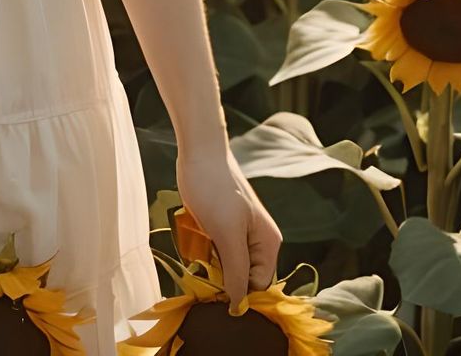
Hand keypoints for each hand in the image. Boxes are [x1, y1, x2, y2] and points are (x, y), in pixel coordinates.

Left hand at [173, 147, 281, 310]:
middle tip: (203, 253)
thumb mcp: (227, 235)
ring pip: (223, 263)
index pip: (257, 286)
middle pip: (240, 276)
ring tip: (197, 237)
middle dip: (220, 272)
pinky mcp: (221, 225)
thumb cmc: (214, 189)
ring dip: (207, 258)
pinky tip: (192, 231)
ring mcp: (238, 233)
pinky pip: (212, 249)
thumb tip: (239, 309)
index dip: (236, 290)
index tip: (213, 283)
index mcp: (268, 244)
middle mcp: (257, 241)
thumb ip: (237, 273)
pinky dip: (200, 246)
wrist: (197, 151)